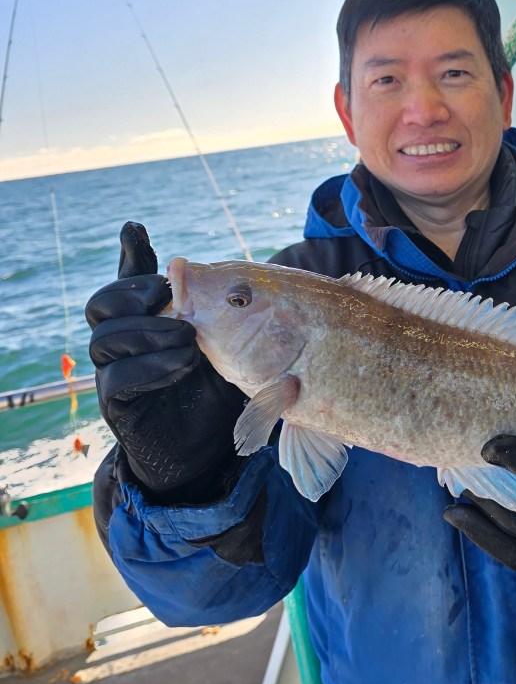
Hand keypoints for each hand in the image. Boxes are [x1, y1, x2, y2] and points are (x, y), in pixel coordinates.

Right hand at [85, 222, 246, 502]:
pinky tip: (182, 365)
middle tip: (169, 294)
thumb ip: (224, 320)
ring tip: (188, 338)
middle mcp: (125, 343)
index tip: (137, 229)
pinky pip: (117, 377)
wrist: (202, 454)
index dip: (131, 253)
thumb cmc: (216, 394)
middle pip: (103, 302)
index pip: (129, 280)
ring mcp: (114, 373)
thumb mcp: (230, 350)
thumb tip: (243, 284)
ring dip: (147, 329)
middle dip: (133, 291)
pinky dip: (149, 366)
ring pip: (104, 337)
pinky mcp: (117, 404)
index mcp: (149, 321)